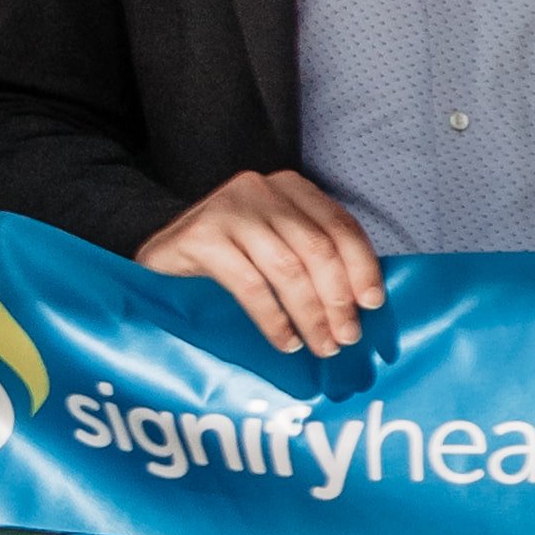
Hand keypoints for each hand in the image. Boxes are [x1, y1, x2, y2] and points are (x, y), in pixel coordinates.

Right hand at [143, 166, 383, 357]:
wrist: (161, 253)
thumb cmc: (231, 256)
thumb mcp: (278, 246)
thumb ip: (315, 260)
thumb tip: (362, 305)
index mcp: (292, 188)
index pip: (340, 225)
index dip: (363, 267)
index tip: (373, 304)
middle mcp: (262, 189)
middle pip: (317, 248)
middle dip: (338, 298)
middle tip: (347, 337)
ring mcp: (228, 209)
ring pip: (287, 268)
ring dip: (310, 314)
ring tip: (322, 346)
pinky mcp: (199, 236)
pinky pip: (250, 284)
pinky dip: (273, 319)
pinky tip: (285, 342)